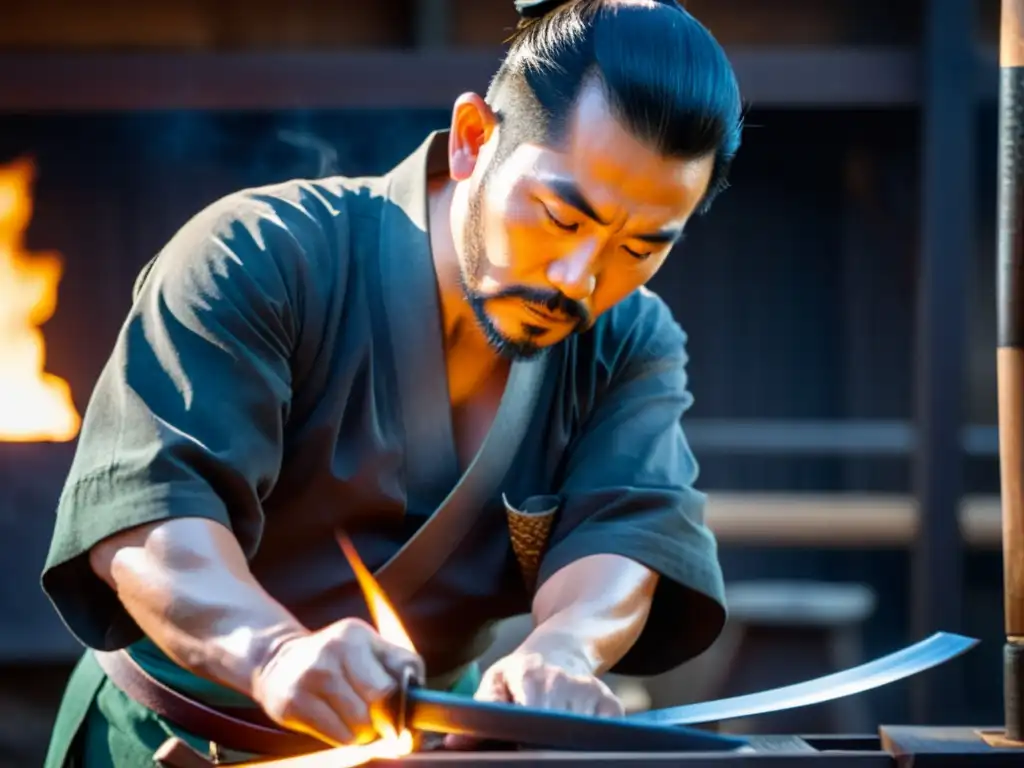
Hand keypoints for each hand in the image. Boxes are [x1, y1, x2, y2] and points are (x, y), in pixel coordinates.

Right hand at [252, 618, 424, 746]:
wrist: (276, 659)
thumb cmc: (334, 658)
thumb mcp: (366, 647)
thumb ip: (398, 664)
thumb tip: (419, 699)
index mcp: (356, 635)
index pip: (402, 671)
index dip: (408, 697)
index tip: (406, 711)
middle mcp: (333, 651)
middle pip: (382, 700)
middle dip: (386, 717)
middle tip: (380, 721)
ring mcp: (311, 677)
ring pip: (361, 724)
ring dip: (365, 731)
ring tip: (355, 719)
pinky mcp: (293, 704)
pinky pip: (339, 737)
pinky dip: (346, 738)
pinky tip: (338, 723)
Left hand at [444, 649, 622, 748]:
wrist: (562, 650)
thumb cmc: (523, 671)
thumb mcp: (496, 680)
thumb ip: (481, 710)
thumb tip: (455, 742)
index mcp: (533, 676)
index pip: (532, 717)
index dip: (525, 738)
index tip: (520, 747)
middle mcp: (566, 682)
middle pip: (556, 731)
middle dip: (541, 743)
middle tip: (528, 744)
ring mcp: (592, 692)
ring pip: (577, 736)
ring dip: (561, 741)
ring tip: (547, 735)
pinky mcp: (612, 705)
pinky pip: (603, 734)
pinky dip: (586, 741)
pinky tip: (572, 734)